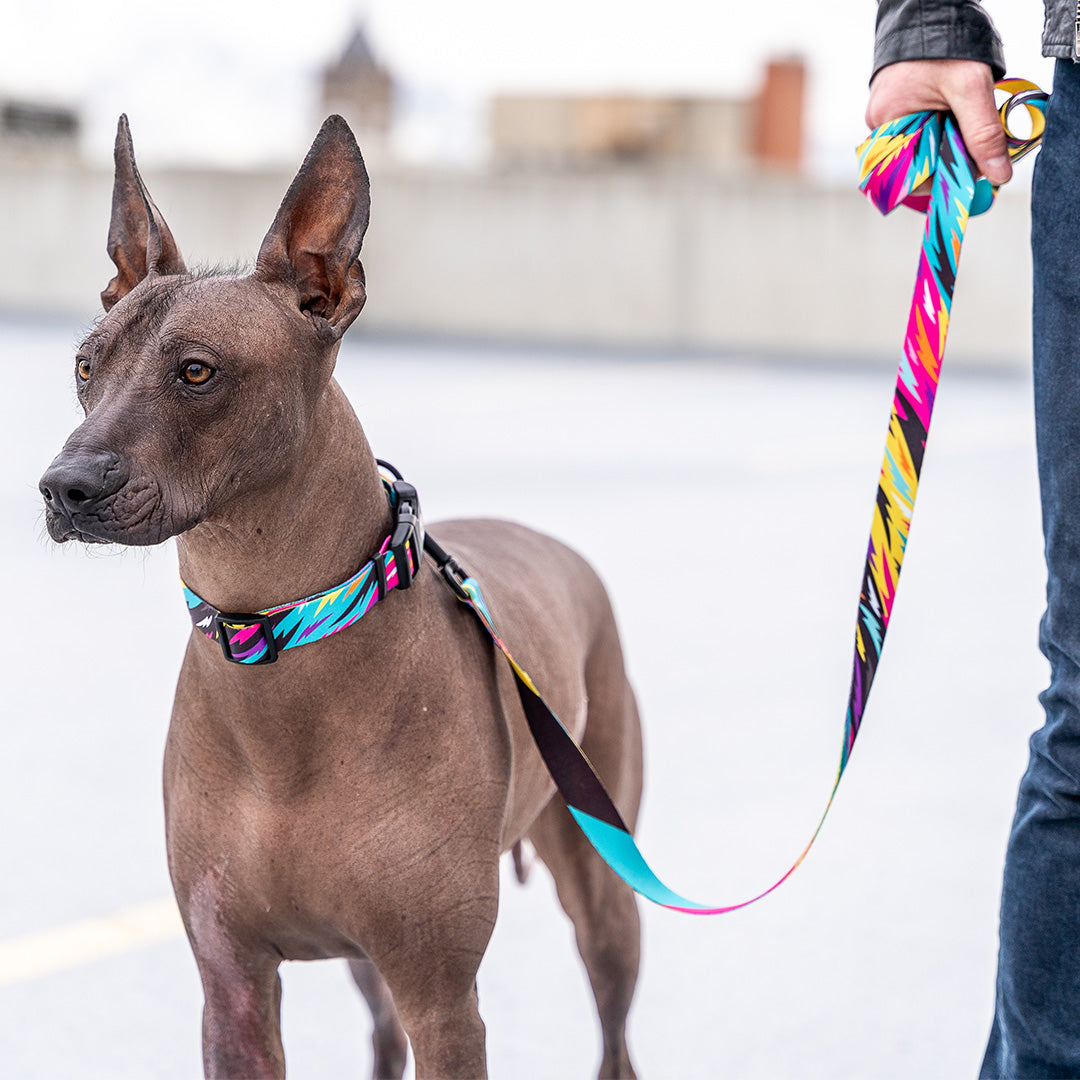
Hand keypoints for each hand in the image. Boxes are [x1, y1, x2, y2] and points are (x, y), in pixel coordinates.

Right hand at [867, 59, 1010, 185]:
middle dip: (947, 158)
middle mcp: (880, 125)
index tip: (972, 169)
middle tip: (974, 145)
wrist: (934, 12)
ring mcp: (886, 118)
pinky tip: (953, 118)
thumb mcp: (970, 89)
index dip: (943, 176)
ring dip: (945, 144)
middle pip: (915, 164)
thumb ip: (984, 134)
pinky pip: (918, 134)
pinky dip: (940, 131)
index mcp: (887, 124)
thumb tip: (999, 175)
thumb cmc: (945, 47)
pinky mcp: (896, 110)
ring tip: (962, 125)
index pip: (909, 174)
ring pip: (919, 150)